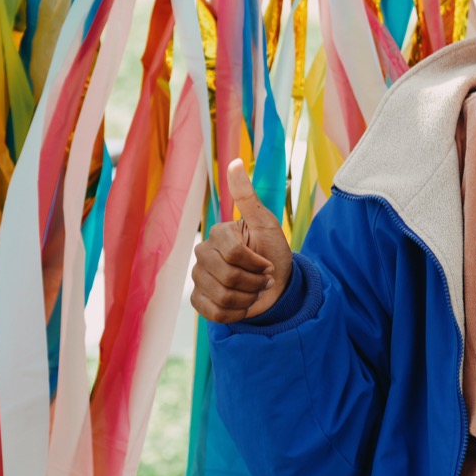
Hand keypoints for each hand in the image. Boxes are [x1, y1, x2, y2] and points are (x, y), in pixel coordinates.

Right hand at [190, 159, 294, 323]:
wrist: (277, 285)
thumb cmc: (273, 251)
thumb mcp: (266, 223)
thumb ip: (248, 196)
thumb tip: (235, 162)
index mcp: (218, 234)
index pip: (233, 254)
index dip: (257, 263)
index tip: (268, 263)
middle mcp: (203, 254)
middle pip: (228, 276)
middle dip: (254, 282)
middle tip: (263, 279)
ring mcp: (198, 277)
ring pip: (222, 297)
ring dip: (248, 298)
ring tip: (255, 291)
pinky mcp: (198, 300)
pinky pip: (214, 313)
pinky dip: (236, 313)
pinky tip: (243, 304)